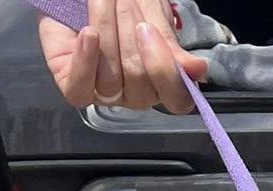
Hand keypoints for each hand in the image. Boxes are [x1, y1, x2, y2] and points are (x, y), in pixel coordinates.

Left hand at [39, 0, 208, 112]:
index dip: (166, 72)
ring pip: (111, 81)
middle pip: (140, 84)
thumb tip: (199, 71)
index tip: (151, 30)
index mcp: (161, 79)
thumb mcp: (152, 12)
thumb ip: (170, 42)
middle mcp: (136, 93)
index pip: (177, 100)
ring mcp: (105, 93)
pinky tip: (89, 34)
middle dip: (130, 31)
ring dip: (108, 31)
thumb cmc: (122, 3)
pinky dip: (85, 61)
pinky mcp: (74, 87)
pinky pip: (81, 90)